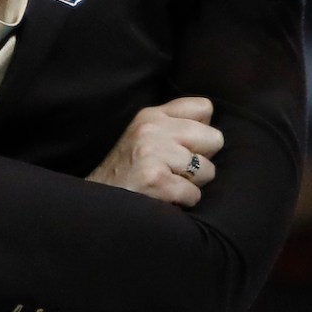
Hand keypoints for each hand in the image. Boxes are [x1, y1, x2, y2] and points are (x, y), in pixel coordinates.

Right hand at [90, 97, 222, 206]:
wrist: (97, 204)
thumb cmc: (127, 173)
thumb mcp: (144, 137)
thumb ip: (174, 127)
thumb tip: (212, 128)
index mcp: (152, 115)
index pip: (204, 107)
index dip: (203, 131)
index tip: (186, 146)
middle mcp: (152, 129)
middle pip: (214, 139)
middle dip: (202, 160)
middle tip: (176, 171)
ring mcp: (153, 152)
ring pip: (207, 170)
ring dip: (192, 184)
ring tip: (167, 184)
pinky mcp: (154, 179)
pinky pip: (194, 194)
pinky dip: (183, 202)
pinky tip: (163, 198)